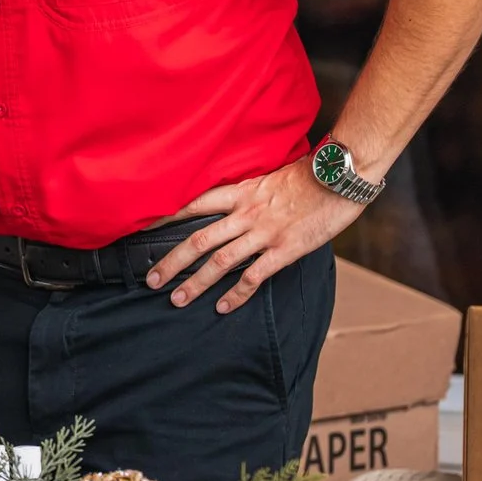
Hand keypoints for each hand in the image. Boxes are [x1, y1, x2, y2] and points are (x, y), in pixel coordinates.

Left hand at [143, 154, 367, 313]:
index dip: (164, 216)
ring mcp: (264, 233)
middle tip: (150, 279)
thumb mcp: (270, 175)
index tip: (140, 228)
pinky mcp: (285, 250)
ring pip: (219, 262)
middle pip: (197, 239)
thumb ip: (249, 191)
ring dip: (195, 283)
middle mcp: (245, 213)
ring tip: (177, 299)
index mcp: (240, 192)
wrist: (341, 175)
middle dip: (171, 262)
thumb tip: (234, 200)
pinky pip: (254, 277)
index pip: (192, 203)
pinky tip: (223, 307)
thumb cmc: (310, 173)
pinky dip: (236, 294)